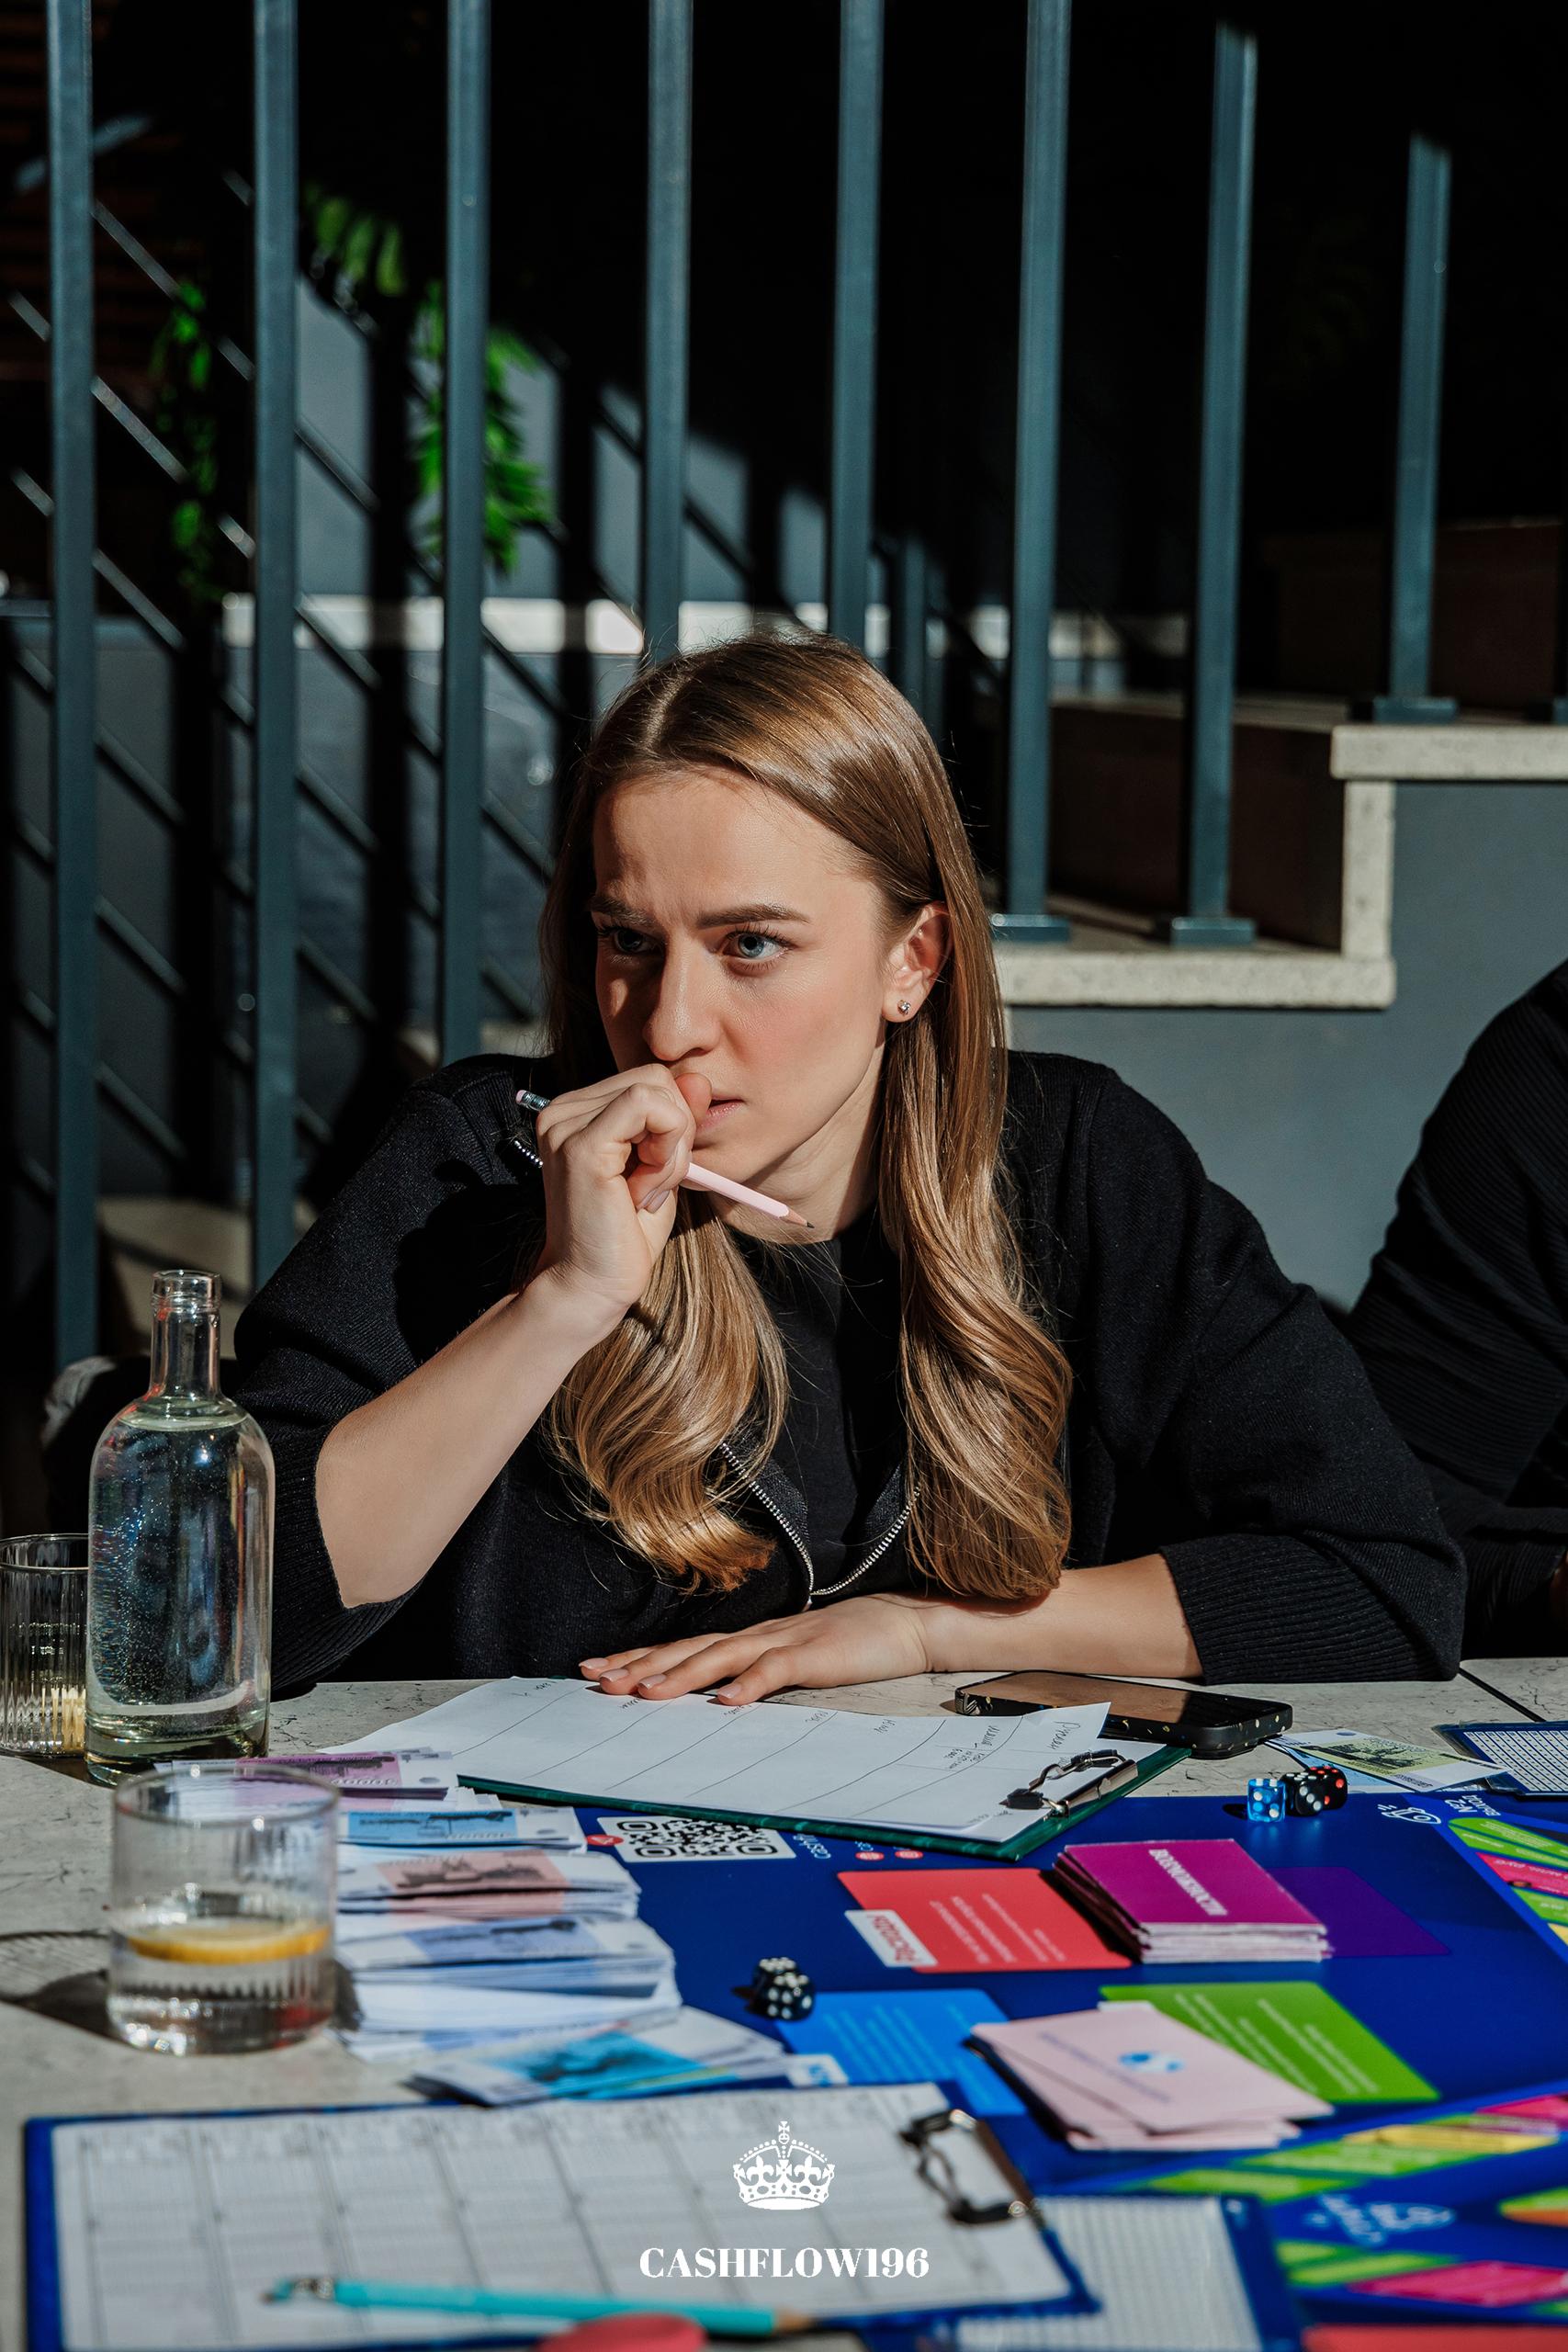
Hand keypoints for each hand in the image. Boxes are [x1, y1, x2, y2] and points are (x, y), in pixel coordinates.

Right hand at [526, 1064, 708, 1346]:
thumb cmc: (626, 1234)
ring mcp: (567, 1125)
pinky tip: (645, 1191)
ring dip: (674, 1146)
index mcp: (577, 1112)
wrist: (593, 1287)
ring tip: (646, 1191)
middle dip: (678, 1130)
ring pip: (657, 1091)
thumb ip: (676, 1122)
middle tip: (655, 1185)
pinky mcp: (582, 1144)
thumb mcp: (662, 1166)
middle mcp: (563, 1110)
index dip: (675, 1122)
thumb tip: (699, 1077)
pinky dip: (667, 1152)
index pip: (650, 1080)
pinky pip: (651, 1109)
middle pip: (656, 1077)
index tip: (658, 1174)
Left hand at [579, 1593, 940, 1702]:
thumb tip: (714, 1698)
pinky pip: (775, 1670)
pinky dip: (748, 1685)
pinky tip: (725, 1702)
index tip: (596, 1669)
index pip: (682, 1648)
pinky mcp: (813, 1656)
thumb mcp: (793, 1662)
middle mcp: (756, 1636)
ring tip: (644, 1692)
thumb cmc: (849, 1644)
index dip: (638, 1657)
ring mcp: (783, 1642)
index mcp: (748, 1640)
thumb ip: (755, 1674)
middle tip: (597, 1680)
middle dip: (639, 1664)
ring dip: (680, 1675)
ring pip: (721, 1657)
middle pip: (688, 1650)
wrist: (903, 1624)